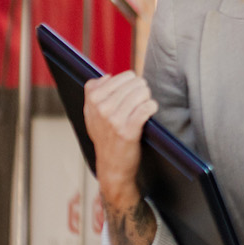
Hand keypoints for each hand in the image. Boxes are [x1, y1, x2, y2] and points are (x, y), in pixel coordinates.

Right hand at [83, 71, 157, 244]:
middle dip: (141, 89)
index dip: (130, 82)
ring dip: (147, 98)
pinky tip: (151, 111)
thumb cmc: (106, 140)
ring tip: (145, 107)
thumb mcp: (92, 116)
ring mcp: (113, 119)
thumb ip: (94, 93)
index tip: (130, 93)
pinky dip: (152, 107)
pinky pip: (146, 107)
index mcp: (91, 100)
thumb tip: (106, 76)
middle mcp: (100, 108)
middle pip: (132, 82)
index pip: (118, 77)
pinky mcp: (127, 131)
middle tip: (141, 101)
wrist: (112, 168)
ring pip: (141, 92)